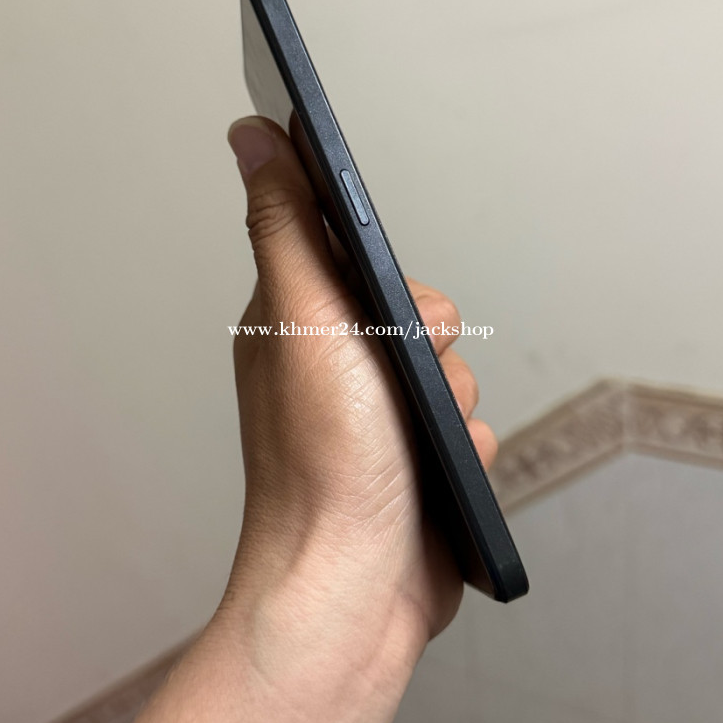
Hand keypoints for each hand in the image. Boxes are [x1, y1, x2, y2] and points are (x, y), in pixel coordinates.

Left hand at [219, 116, 497, 696]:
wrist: (354, 590)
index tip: (390, 302)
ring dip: (452, 403)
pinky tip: (439, 478)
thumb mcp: (304, 318)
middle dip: (429, 342)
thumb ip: (289, 223)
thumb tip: (252, 132)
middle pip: (417, 311)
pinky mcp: (414, 467)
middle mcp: (332, 368)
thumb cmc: (321, 457)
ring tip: (420, 442)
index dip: (383, 267)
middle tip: (405, 375)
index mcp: (295, 324)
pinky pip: (470, 430)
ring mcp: (375, 421)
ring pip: (450, 373)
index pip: (352, 251)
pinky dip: (465, 451)